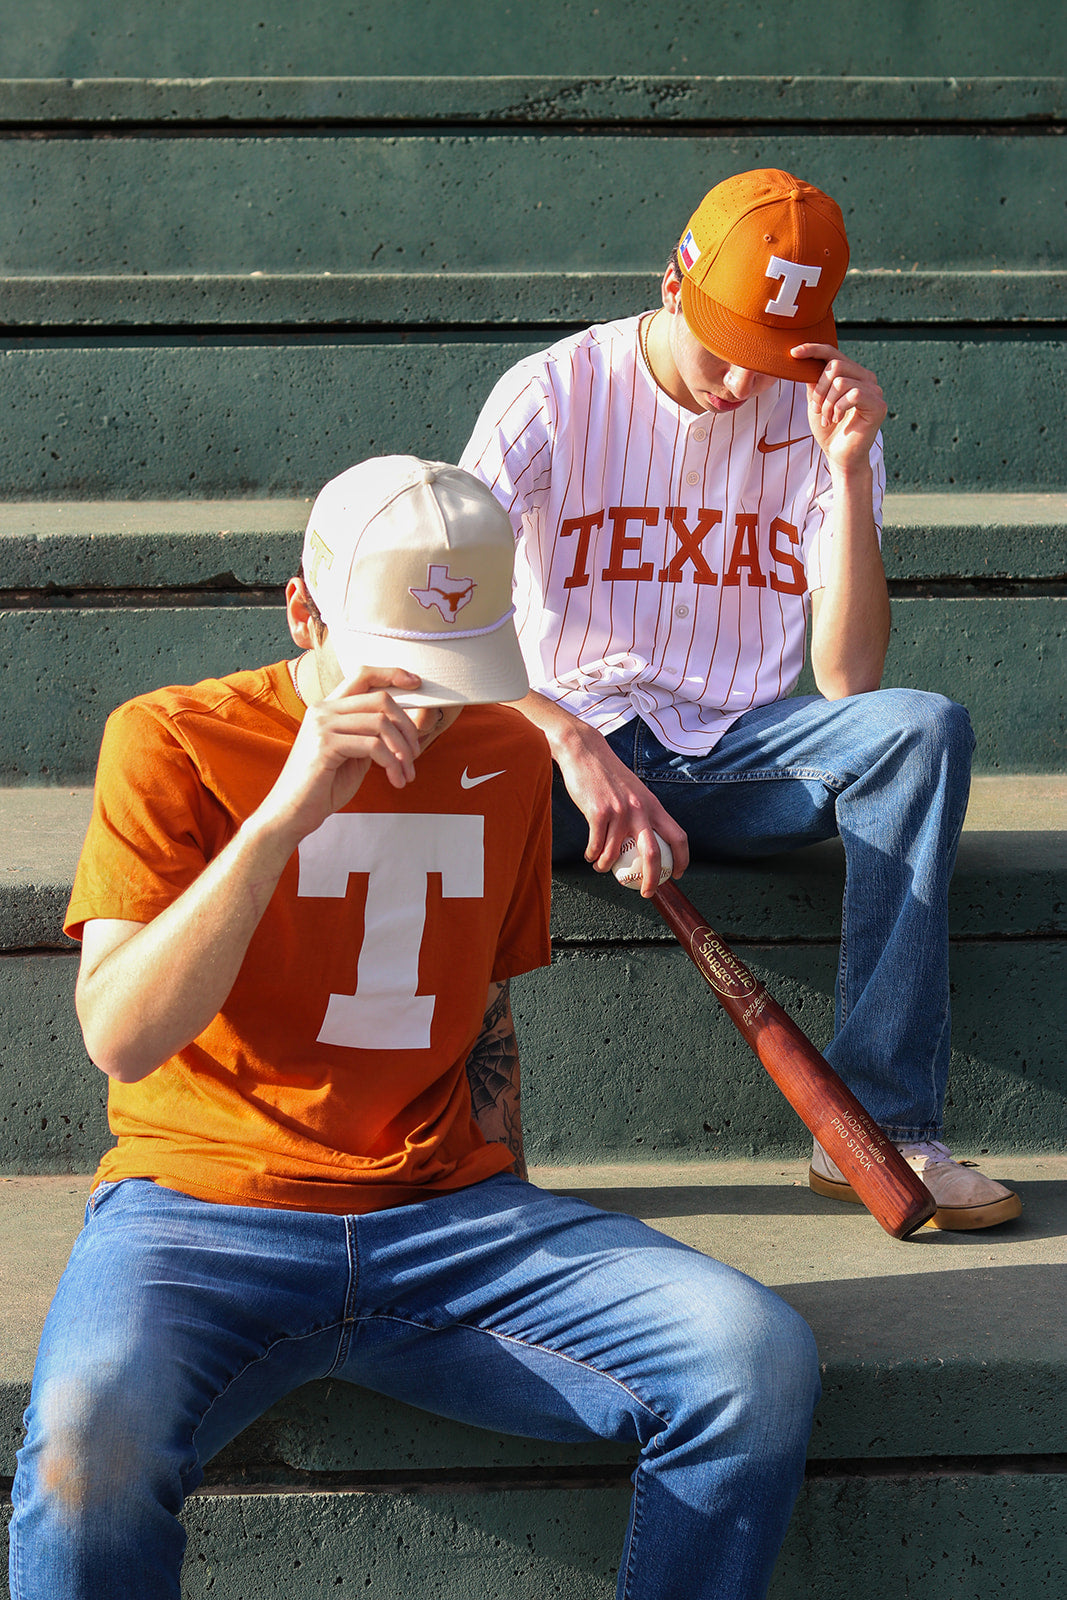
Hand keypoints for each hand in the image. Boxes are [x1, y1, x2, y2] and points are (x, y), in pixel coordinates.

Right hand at [257, 666, 424, 847]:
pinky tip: (395, 780)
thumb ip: (374, 735)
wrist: (292, 813)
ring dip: (402, 750)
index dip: (392, 673)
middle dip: (407, 726)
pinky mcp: (325, 745)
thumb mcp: (355, 754)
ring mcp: (322, 725)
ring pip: (381, 723)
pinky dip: (392, 764)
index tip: (416, 682)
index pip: (363, 675)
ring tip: (406, 773)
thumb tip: (408, 722)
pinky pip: (373, 746)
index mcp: (329, 708)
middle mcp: (323, 710)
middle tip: (415, 754)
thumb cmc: (323, 787)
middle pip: (380, 699)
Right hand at [556, 727, 688, 897]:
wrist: (585, 752)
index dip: (683, 859)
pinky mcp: (598, 813)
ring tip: (601, 867)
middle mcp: (640, 810)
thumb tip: (647, 841)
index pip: (678, 836)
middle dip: (653, 879)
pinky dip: (592, 855)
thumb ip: (642, 812)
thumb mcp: (633, 792)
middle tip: (647, 892)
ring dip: (607, 866)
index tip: (679, 874)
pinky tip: (590, 856)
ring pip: (616, 854)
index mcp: (653, 805)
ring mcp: (619, 811)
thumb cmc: (608, 775)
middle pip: (654, 854)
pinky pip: (596, 845)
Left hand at [791, 344, 886, 471]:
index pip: (833, 353)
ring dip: (827, 403)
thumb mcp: (815, 401)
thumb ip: (813, 380)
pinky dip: (838, 408)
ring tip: (826, 419)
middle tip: (816, 409)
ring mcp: (875, 390)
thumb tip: (805, 360)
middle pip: (835, 366)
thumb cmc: (828, 429)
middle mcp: (866, 378)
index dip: (812, 349)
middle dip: (819, 389)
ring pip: (841, 382)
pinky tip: (836, 419)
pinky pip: (853, 395)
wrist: (839, 455)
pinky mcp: (878, 405)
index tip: (793, 353)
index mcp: (852, 374)